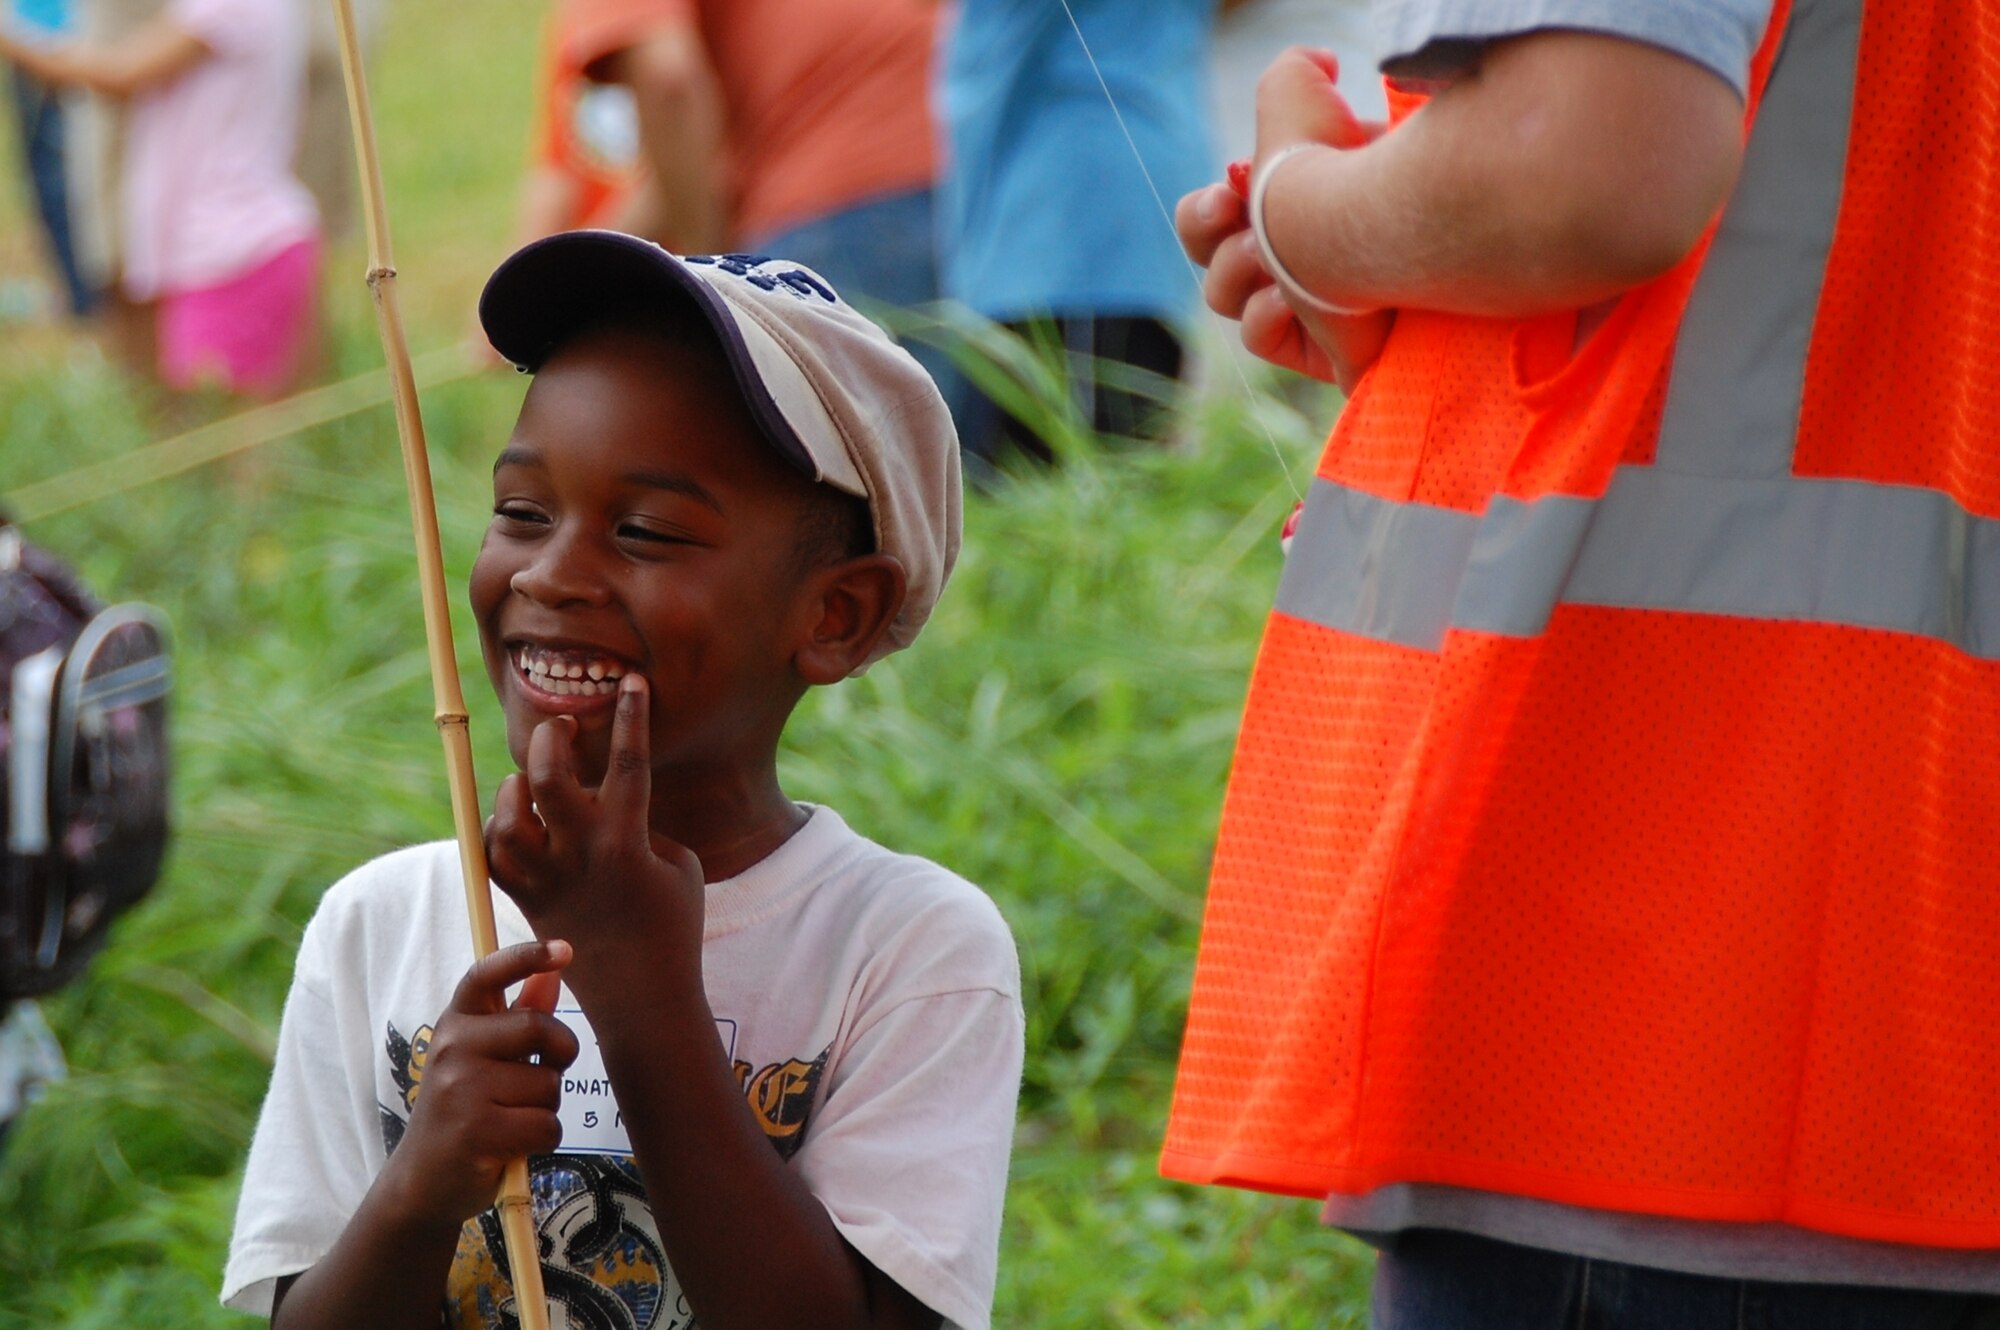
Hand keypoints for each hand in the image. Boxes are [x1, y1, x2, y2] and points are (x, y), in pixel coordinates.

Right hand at [381, 939, 578, 1229]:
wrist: (422, 1182)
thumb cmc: (463, 1112)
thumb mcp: (481, 1060)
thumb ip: (518, 1017)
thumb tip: (552, 975)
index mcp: (455, 1024)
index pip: (487, 976)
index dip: (526, 957)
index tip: (563, 950)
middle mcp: (451, 1048)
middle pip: (538, 1029)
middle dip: (561, 1052)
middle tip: (547, 1074)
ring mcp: (460, 1089)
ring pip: (549, 1085)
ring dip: (545, 1108)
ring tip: (511, 1121)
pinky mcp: (476, 1131)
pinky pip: (546, 1125)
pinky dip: (542, 1140)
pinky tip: (512, 1147)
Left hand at [484, 676, 704, 1000]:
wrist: (642, 999)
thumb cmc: (673, 927)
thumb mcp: (679, 865)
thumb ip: (644, 825)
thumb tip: (610, 800)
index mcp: (627, 844)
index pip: (629, 765)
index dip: (631, 717)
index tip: (629, 682)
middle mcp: (580, 858)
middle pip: (547, 779)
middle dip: (550, 740)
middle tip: (562, 729)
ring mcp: (547, 881)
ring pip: (507, 817)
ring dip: (516, 787)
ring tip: (531, 779)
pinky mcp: (527, 902)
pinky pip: (494, 855)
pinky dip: (499, 829)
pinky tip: (516, 819)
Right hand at [1176, 48, 1392, 387]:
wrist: (1395, 227)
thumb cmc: (1355, 165)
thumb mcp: (1312, 101)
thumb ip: (1293, 76)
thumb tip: (1320, 62)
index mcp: (1288, 205)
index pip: (1215, 213)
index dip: (1202, 208)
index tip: (1228, 189)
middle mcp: (1293, 254)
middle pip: (1208, 257)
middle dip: (1203, 231)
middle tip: (1231, 214)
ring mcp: (1306, 306)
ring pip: (1223, 297)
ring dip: (1236, 271)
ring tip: (1277, 259)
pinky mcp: (1325, 351)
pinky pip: (1260, 339)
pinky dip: (1267, 318)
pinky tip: (1298, 303)